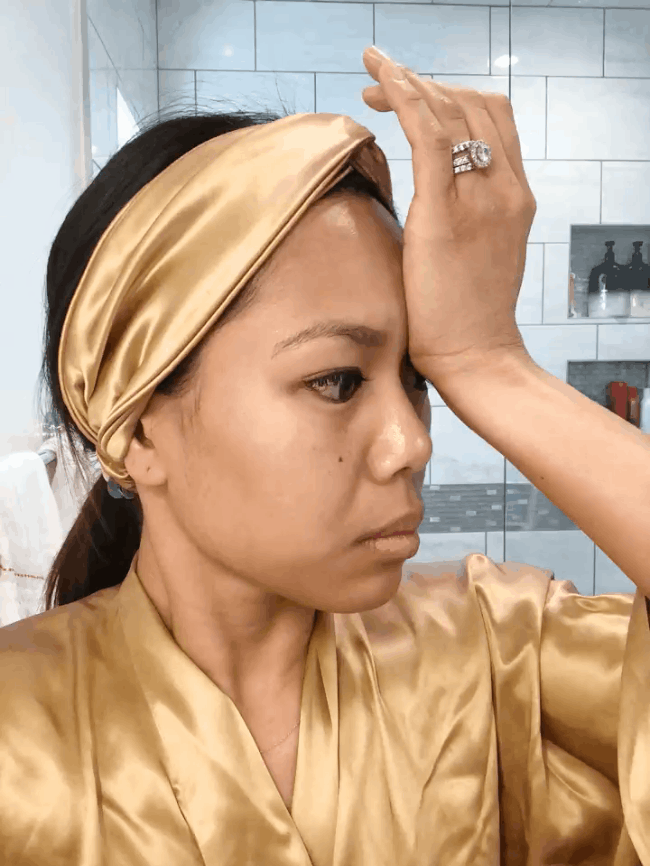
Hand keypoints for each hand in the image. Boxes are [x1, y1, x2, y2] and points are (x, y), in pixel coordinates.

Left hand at [361, 46, 536, 377]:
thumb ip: (464, 219)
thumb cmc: (466, 315)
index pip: (491, 119)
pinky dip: (404, 99)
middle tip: (382, 80)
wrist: (475, 356)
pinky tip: (381, 81)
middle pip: (471, 106)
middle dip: (425, 84)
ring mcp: (482, 199)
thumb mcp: (477, 255)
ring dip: (409, 83)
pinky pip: (428, 137)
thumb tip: (429, 202)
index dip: (450, 95)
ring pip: (449, 113)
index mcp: (515, 196)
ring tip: (374, 73)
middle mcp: (507, 189)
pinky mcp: (447, 215)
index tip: (409, 95)